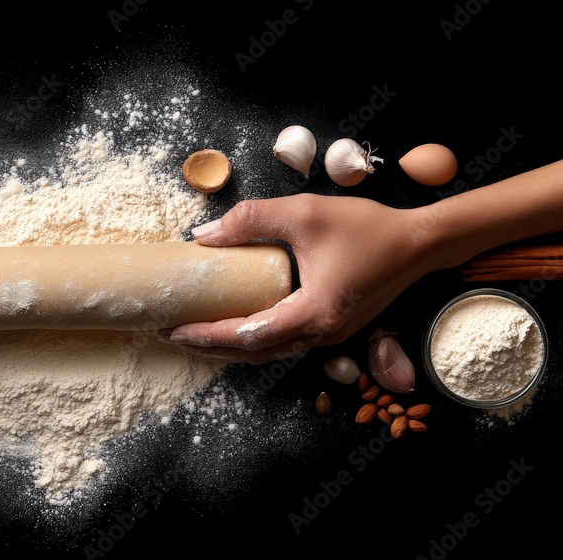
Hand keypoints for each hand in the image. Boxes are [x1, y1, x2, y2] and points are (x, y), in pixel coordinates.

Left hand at [161, 193, 434, 363]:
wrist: (420, 243)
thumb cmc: (368, 227)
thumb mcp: (304, 213)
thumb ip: (252, 220)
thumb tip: (203, 235)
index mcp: (312, 314)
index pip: (246, 334)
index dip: (206, 334)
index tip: (173, 328)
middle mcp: (319, 334)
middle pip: (252, 352)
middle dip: (209, 347)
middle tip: (172, 334)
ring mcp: (327, 335)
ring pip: (268, 352)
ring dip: (230, 346)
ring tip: (195, 334)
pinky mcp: (331, 327)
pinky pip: (283, 342)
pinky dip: (253, 338)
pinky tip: (234, 324)